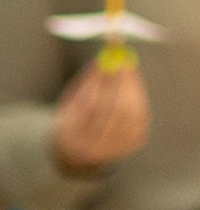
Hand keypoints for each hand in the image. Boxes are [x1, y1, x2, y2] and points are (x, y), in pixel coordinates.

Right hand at [52, 55, 149, 174]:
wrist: (77, 155)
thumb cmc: (74, 118)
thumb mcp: (72, 99)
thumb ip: (88, 80)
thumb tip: (108, 54)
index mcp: (69, 138)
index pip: (90, 106)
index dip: (103, 80)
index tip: (109, 59)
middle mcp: (91, 150)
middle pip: (115, 111)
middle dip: (122, 82)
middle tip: (125, 61)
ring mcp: (112, 151)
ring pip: (130, 113)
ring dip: (132, 88)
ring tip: (127, 72)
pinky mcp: (129, 147)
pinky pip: (140, 118)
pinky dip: (139, 99)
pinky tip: (132, 90)